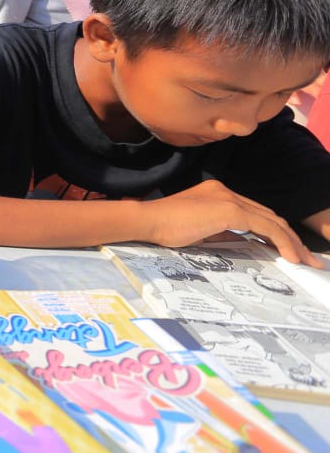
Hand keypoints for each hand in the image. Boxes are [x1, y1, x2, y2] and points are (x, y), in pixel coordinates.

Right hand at [141, 180, 319, 265]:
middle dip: (289, 238)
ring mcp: (229, 198)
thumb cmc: (163, 227)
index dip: (273, 231)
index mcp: (217, 194)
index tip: (285, 250)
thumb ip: (220, 231)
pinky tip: (290, 256)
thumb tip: (240, 243)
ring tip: (304, 261)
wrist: (148, 220)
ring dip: (292, 242)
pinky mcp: (231, 210)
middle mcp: (227, 191)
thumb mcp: (197, 230)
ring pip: (272, 220)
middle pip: (268, 215)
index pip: (255, 212)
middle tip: (304, 259)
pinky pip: (266, 227)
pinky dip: (282, 242)